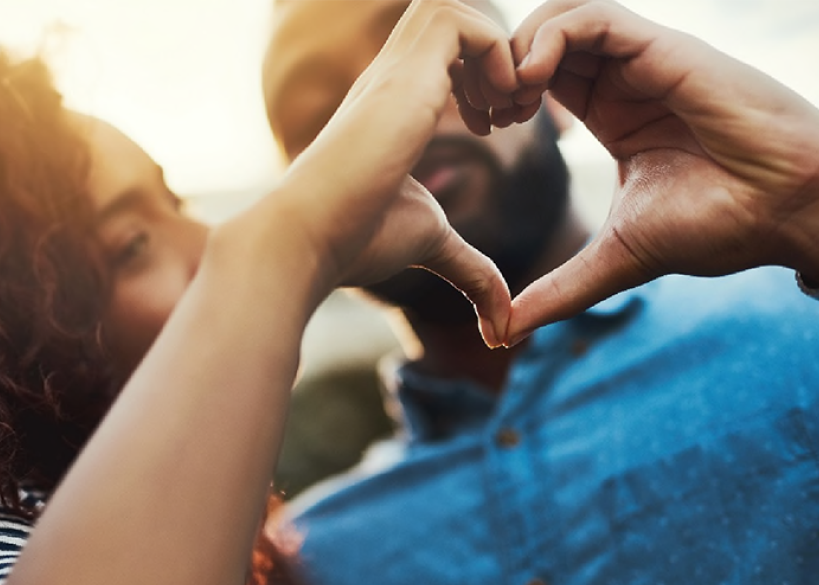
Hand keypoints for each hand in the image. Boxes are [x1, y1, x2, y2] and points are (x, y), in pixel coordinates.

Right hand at [277, 0, 519, 346]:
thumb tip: (502, 319)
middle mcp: (392, 75)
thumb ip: (469, 266)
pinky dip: (498, 58)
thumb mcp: (430, 241)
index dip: (483, 74)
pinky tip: (494, 116)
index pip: (444, 49)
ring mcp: (396, 69)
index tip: (496, 126)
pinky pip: (466, 23)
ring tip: (506, 113)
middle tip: (510, 110)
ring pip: (457, 8)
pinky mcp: (405, 74)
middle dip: (496, 53)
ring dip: (499, 54)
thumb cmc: (356, 239)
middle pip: (450, 15)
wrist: (308, 237)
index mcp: (393, 102)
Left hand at [501, 0, 818, 343]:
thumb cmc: (717, 227)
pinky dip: (549, 39)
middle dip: (497, 66)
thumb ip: (557, 290)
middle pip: (541, 40)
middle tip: (483, 113)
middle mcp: (624, 81)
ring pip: (562, 17)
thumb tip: (503, 332)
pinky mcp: (662, 49)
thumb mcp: (614, 259)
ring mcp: (642, 61)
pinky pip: (593, 17)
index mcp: (611, 115)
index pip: (540, 77)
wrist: (783, 212)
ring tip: (508, 102)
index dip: (500, 92)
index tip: (482, 128)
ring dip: (518, 49)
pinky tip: (532, 82)